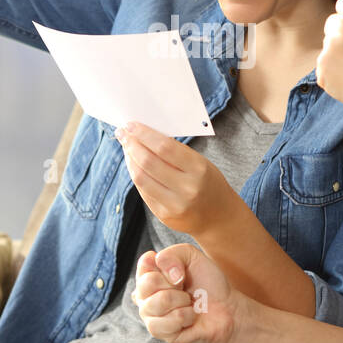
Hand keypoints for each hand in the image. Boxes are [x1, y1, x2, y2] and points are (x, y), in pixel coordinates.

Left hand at [115, 122, 239, 238]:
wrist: (219, 217)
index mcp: (199, 169)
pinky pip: (144, 191)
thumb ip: (175, 152)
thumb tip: (145, 135)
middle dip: (132, 145)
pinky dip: (136, 175)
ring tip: (127, 149)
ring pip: (141, 178)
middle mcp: (187, 188)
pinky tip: (134, 165)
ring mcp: (175, 205)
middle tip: (123, 134)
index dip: (143, 134)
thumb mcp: (201, 163)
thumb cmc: (208, 183)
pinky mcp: (164, 216)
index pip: (164, 147)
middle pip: (148, 162)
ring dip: (130, 160)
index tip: (130, 125)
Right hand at [131, 244, 243, 342]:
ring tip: (188, 303)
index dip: (168, 265)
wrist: (226, 307)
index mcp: (148, 274)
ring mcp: (149, 315)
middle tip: (185, 289)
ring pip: (161, 302)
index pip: (144, 263)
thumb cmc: (207, 282)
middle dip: (176, 284)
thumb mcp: (192, 256)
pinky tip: (189, 317)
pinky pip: (171, 320)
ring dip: (183, 300)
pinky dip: (187, 316)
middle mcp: (144, 295)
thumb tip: (167, 275)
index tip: (180, 272)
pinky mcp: (159, 332)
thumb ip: (172, 254)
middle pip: (148, 283)